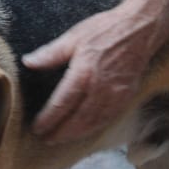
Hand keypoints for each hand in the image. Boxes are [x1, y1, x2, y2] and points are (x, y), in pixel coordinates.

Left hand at [24, 7, 148, 143]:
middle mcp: (100, 89)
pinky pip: (109, 118)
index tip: (37, 128)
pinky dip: (95, 128)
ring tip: (62, 139)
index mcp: (83, 74)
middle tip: (46, 139)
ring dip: (77, 134)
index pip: (62, 104)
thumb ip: (50, 53)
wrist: (140, 29)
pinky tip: (86, 130)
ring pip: (94, 123)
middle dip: (61, 133)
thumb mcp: (74, 37)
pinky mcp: (127, 96)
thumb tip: (28, 62)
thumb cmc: (105, 30)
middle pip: (77, 120)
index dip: (48, 119)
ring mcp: (115, 95)